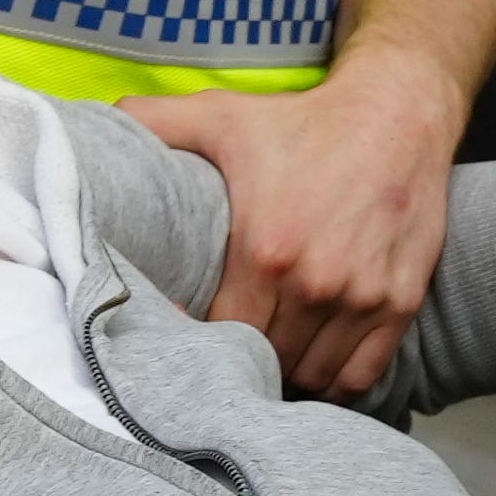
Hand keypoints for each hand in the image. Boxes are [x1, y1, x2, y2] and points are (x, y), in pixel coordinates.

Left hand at [149, 61, 468, 392]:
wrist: (399, 112)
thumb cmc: (306, 119)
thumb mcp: (221, 114)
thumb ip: (153, 122)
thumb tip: (95, 121)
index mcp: (265, 252)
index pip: (222, 336)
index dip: (202, 343)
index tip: (194, 333)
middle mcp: (316, 285)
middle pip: (267, 363)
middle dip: (243, 363)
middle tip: (228, 355)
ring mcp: (363, 298)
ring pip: (313, 377)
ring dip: (288, 377)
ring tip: (269, 364)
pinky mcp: (400, 303)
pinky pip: (362, 375)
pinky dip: (337, 383)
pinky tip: (316, 367)